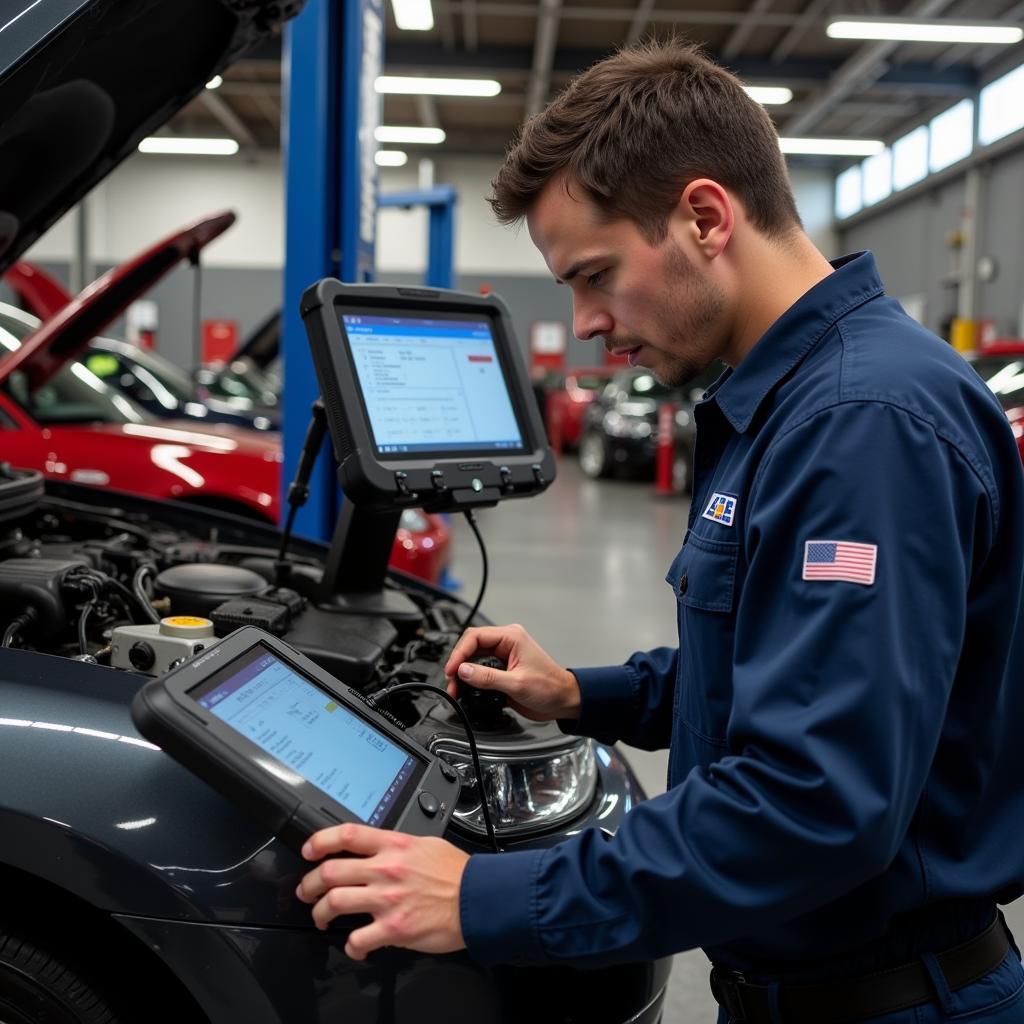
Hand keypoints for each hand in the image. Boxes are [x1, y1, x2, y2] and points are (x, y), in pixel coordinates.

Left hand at [296, 824, 469, 959]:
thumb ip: (397, 846)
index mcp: (394, 845)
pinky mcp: (394, 928)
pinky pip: (358, 939)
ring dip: (320, 913)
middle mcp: (386, 869)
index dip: (320, 840)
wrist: (477, 898)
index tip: (309, 850)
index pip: (347, 835)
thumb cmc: (456, 873)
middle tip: (307, 891)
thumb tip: (378, 849)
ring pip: (335, 903)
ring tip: (320, 918)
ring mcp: (388, 899)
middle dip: (310, 884)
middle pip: (331, 871)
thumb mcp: (424, 844)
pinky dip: (351, 946)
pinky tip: (354, 945)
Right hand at [444, 624, 580, 721]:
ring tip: (456, 690)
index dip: (459, 652)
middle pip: (472, 647)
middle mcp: (506, 644)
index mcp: (511, 637)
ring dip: (463, 675)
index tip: (452, 669)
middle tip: (451, 681)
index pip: (475, 636)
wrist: (564, 701)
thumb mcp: (517, 683)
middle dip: (458, 664)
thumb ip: (488, 677)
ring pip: (474, 661)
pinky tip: (467, 692)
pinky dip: (471, 682)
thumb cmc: (551, 687)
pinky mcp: (502, 672)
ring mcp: (503, 658)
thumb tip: (463, 671)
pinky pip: (481, 672)